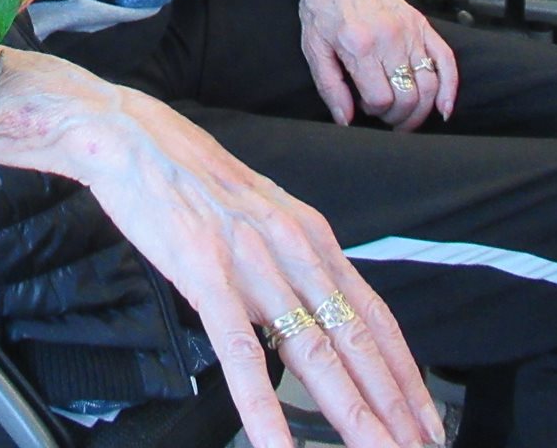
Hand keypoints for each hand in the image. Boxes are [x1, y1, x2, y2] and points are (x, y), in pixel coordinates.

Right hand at [80, 87, 445, 447]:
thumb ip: (288, 258)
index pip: (373, 314)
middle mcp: (293, 248)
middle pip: (356, 341)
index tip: (424, 414)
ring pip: (314, 353)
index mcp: (309, 233)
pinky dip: (263, 406)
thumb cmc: (188, 174)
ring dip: (352, 414)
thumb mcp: (258, 209)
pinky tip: (276, 444)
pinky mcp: (206, 275)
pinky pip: (240, 352)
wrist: (131, 138)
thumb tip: (310, 305)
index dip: (404, 371)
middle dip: (394, 405)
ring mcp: (252, 263)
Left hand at [297, 0, 458, 130]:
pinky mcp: (421, 24)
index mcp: (360, 45)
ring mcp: (410, 31)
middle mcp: (390, 39)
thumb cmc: (322, 7)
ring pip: (429, 85)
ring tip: (407, 118)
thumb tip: (345, 120)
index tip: (364, 106)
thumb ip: (330, 87)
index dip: (374, 112)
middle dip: (399, 117)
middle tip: (386, 119)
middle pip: (409, 96)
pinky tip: (444, 108)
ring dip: (422, 111)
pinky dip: (450, 88)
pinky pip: (446, 60)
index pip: (380, 98)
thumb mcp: (313, 48)